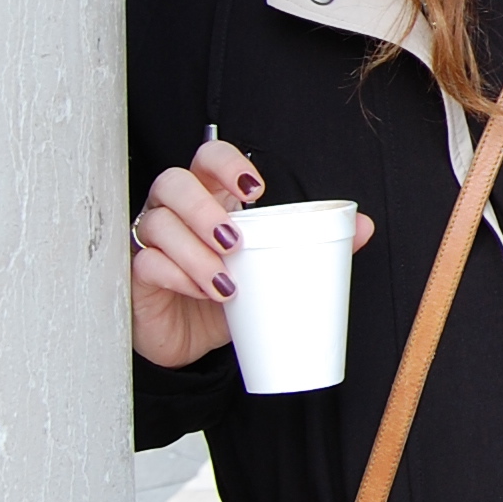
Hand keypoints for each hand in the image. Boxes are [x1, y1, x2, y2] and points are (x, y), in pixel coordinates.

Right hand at [130, 141, 375, 370]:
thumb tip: (364, 227)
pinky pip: (147, 262)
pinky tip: (203, 291)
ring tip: (227, 281)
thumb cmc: (227, 293)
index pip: (208, 158)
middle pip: (173, 183)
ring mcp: (151, 241)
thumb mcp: (270, 267)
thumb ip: (313, 243)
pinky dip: (177, 275)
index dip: (227, 163)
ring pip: (159, 223)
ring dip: (195, 251)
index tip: (257, 189)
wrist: (193, 344)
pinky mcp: (138, 274)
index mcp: (209, 198)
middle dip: (203, 208)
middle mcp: (175, 212)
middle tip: (235, 239)